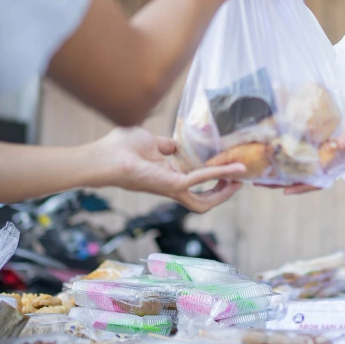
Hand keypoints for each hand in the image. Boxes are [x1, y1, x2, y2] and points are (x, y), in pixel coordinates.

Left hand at [82, 128, 245, 212]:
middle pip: (202, 201)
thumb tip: (176, 144)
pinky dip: (216, 175)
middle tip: (238, 182)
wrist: (105, 156)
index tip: (229, 170)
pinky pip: (198, 181)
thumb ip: (166, 145)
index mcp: (167, 177)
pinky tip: (231, 169)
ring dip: (223, 191)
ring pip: (203, 201)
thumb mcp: (151, 142)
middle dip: (222, 193)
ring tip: (239, 179)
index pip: (194, 185)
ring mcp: (171, 188)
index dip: (212, 181)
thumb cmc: (120, 149)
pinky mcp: (170, 185)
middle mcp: (171, 187)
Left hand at [260, 114, 344, 195]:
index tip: (283, 191)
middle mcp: (326, 162)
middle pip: (300, 175)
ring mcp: (323, 154)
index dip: (300, 187)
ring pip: (298, 165)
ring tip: (261, 167)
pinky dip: (290, 152)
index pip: (315, 180)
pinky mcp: (322, 144)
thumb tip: (342, 143)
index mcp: (334, 165)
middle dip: (280, 180)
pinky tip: (276, 148)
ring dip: (281, 167)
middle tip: (258, 181)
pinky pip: (303, 151)